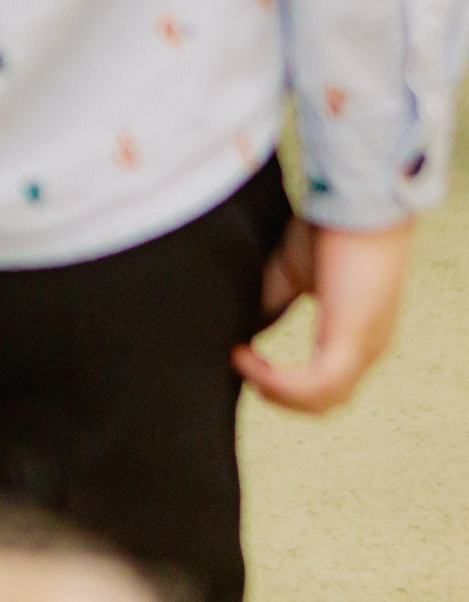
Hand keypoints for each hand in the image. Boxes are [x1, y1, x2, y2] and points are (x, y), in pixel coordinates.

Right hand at [233, 217, 413, 412]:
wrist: (356, 205)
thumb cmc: (330, 229)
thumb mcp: (291, 274)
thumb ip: (272, 301)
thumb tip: (242, 329)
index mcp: (357, 333)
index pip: (327, 382)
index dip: (284, 383)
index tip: (245, 358)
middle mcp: (368, 348)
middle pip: (325, 402)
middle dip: (278, 395)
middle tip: (241, 368)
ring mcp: (364, 348)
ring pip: (320, 400)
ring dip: (274, 389)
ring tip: (239, 360)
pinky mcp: (353, 341)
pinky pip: (315, 383)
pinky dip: (278, 379)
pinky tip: (246, 357)